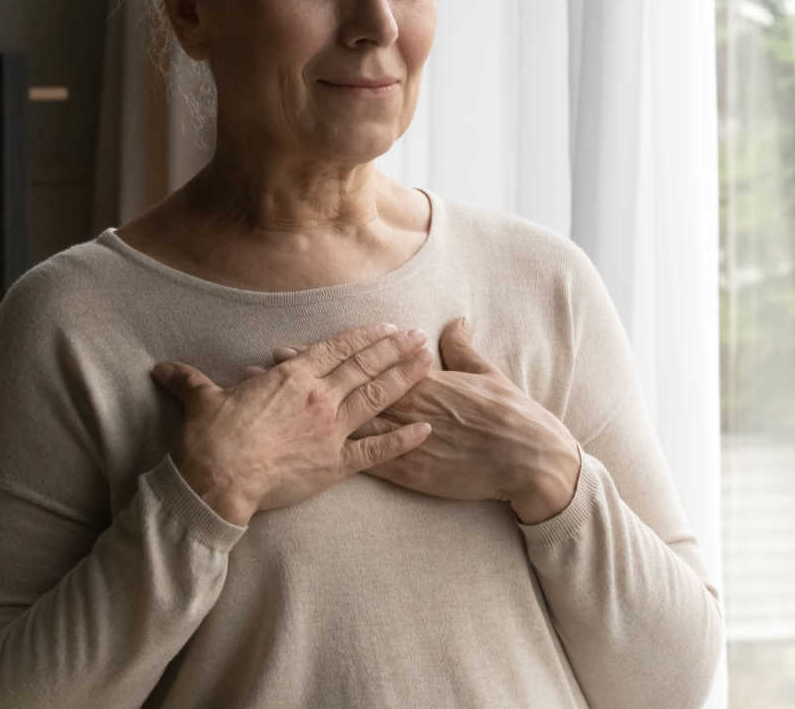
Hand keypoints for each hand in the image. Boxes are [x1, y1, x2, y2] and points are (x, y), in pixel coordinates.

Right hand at [149, 323, 434, 525]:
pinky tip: (426, 430)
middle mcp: (318, 397)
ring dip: (405, 379)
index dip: (364, 336)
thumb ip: (189, 381)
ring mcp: (331, 430)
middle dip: (394, 349)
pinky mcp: (335, 464)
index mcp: (291, 376)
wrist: (218, 479)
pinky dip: (403, 440)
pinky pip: (377, 451)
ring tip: (429, 364)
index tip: (386, 325)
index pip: (336, 348)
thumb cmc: (210, 438)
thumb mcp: (201, 401)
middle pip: (364, 366)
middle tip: (419, 336)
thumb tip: (163, 369)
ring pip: (377, 397)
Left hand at [265, 317, 581, 522]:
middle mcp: (408, 406)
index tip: (293, 349)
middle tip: (266, 371)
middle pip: (346, 390)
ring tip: (276, 407)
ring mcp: (407, 441)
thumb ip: (462, 348)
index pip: (364, 364)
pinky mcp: (412, 471)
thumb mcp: (487, 373)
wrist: (528, 459)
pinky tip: (307, 454)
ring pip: (349, 425)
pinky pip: (369, 463)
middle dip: (306, 381)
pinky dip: (336, 455)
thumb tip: (452, 322)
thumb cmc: (512, 414)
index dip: (325, 357)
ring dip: (313, 416)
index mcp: (422, 380)